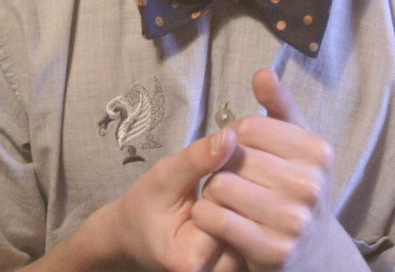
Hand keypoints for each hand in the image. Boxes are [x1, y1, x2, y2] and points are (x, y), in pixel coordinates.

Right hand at [97, 126, 243, 271]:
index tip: (206, 176)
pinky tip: (231, 203)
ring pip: (256, 226)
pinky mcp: (239, 265)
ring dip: (245, 202)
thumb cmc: (147, 207)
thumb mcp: (164, 177)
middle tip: (216, 184)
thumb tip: (230, 137)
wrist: (138, 236)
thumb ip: (197, 159)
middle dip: (238, 192)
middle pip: (247, 220)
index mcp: (190, 258)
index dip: (221, 182)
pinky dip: (247, 213)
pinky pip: (256, 233)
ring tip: (222, 195)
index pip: (226, 209)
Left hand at [192, 71, 348, 270]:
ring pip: (220, 186)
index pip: (249, 126)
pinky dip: (206, 217)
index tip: (242, 152)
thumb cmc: (296, 188)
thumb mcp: (297, 145)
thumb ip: (279, 106)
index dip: (234, 137)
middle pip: (234, 156)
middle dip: (224, 166)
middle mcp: (311, 186)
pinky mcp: (273, 251)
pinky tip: (216, 219)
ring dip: (212, 193)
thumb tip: (261, 73)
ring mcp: (294, 221)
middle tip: (235, 181)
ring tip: (228, 200)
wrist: (312, 254)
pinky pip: (216, 219)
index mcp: (319, 152)